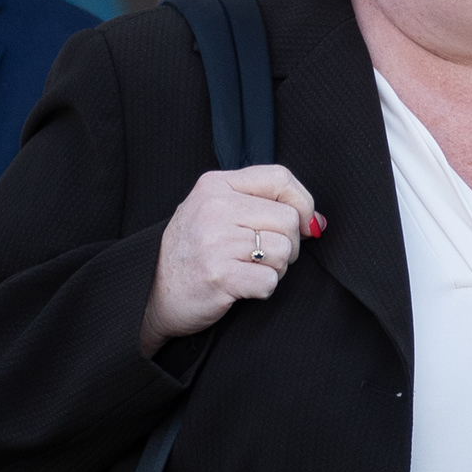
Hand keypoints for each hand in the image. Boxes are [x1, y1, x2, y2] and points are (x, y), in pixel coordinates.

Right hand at [140, 164, 320, 354]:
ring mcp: (216, 241)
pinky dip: (263, 289)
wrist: (153, 294)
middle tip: (263, 257)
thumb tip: (318, 222)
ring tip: (248, 270)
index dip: (303, 203)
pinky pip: (270, 281)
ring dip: (275, 268)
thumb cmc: (192, 253)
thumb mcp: (217, 212)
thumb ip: (263, 205)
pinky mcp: (219, 275)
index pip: (280, 177)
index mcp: (215, 184)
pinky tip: (241, 287)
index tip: (303, 224)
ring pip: (284, 251)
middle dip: (289, 244)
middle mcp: (214, 207)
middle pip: (289, 219)